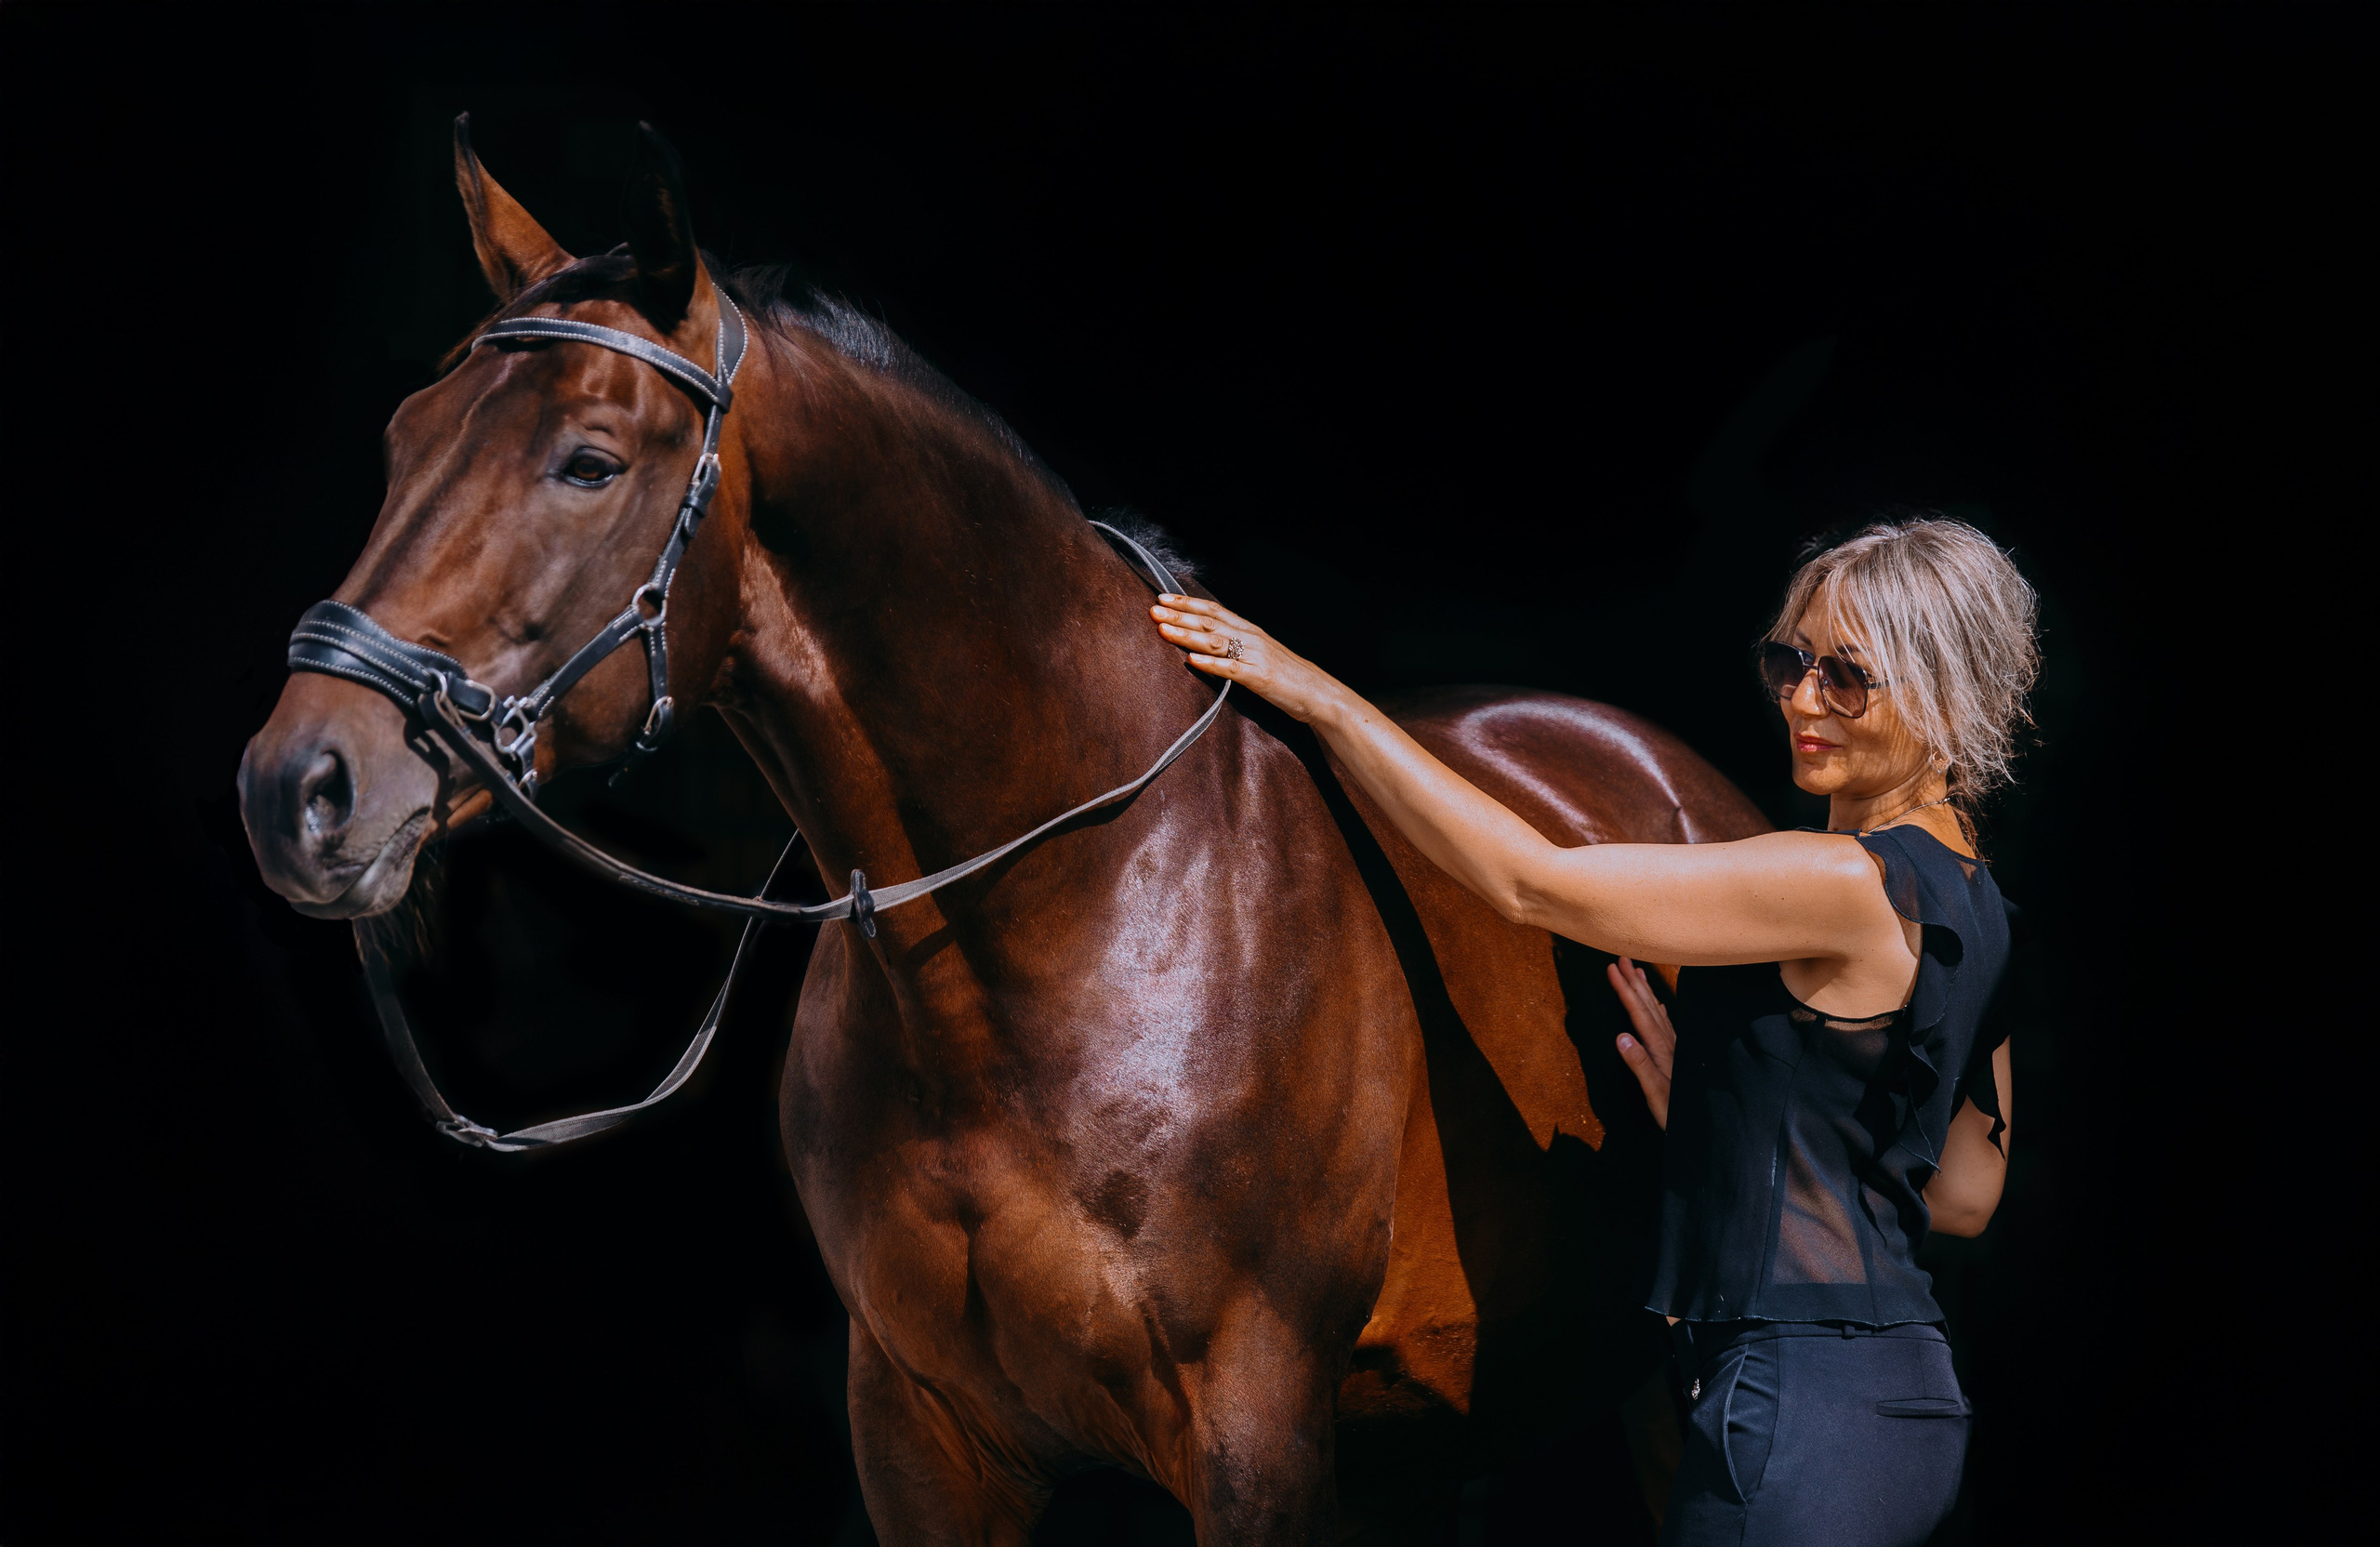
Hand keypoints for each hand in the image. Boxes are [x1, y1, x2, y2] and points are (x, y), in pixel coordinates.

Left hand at [1151, 594, 1348, 723]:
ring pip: (1215, 641)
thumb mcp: (1261, 655)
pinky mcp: (1259, 677)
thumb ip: (1237, 647)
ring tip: (1163, 629)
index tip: (1163, 597)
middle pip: (1209, 621)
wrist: (1319, 694)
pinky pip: (1230, 668)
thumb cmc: (1289, 677)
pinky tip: (1191, 660)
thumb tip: (1209, 643)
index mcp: (1250, 631)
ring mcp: (1255, 656)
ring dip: (1187, 634)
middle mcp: (1251, 638)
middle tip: (1152, 608)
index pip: (1214, 610)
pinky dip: (1209, 663)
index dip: (1188, 602)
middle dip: (1179, 615)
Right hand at [1607, 957, 1674, 1129]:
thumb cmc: (1675, 1114)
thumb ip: (1640, 1065)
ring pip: (1658, 1011)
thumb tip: (1621, 1036)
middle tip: (1621, 958)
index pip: (1638, 1013)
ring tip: (1637, 971)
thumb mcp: (1655, 1094)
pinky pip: (1666, 1024)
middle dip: (1633, 981)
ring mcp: (1675, 1049)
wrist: (1704, 1129)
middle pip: (1648, 1006)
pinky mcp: (1677, 1057)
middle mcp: (1669, 1044)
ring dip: (1645, 991)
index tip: (1612, 968)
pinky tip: (1660, 1005)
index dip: (1625, 990)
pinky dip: (1659, 1010)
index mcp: (1660, 1050)